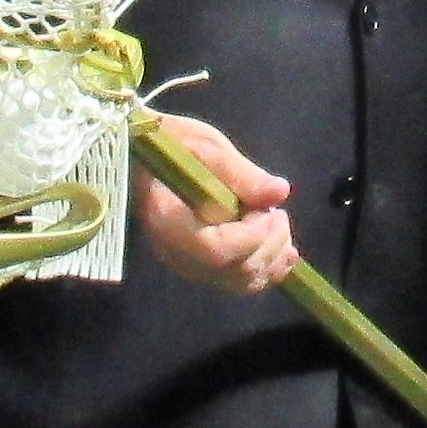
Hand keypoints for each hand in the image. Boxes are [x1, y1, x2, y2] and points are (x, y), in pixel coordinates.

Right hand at [131, 113, 296, 297]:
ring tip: (279, 224)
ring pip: (241, 281)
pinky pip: (237, 282)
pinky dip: (268, 270)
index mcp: (168, 222)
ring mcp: (188, 264)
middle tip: (277, 212)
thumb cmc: (168, 145)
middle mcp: (176, 254)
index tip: (270, 211)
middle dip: (269, 243)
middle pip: (233, 270)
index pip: (215, 250)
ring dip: (273, 257)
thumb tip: (279, 192)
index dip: (252, 237)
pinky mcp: (200, 266)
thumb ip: (239, 172)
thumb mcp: (202, 146)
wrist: (140, 159)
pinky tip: (286, 251)